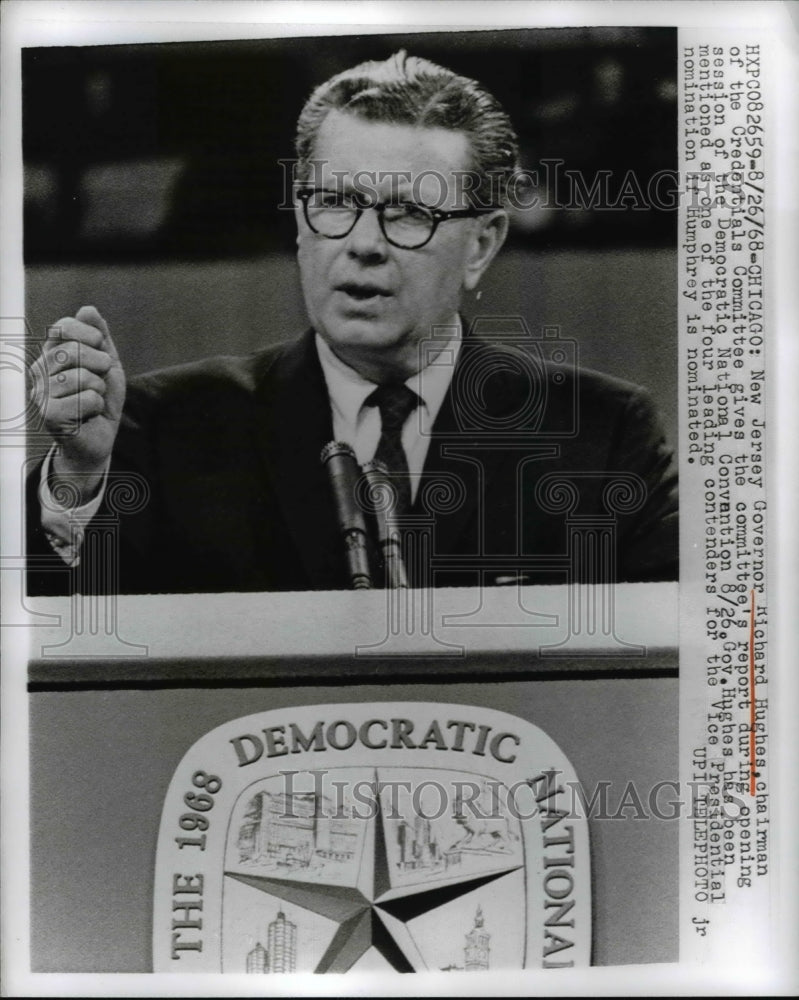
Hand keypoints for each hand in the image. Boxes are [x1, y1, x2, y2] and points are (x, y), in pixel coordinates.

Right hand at [31, 305, 125, 502]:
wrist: (99, 437)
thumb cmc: (101, 400)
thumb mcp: (107, 365)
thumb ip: (100, 337)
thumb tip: (87, 309)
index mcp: (50, 354)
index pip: (63, 327)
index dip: (90, 336)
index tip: (100, 349)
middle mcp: (39, 371)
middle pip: (73, 351)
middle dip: (100, 365)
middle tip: (99, 382)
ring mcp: (40, 393)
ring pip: (82, 376)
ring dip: (99, 389)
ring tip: (93, 400)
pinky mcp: (48, 414)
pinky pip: (87, 398)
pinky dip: (97, 406)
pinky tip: (89, 414)